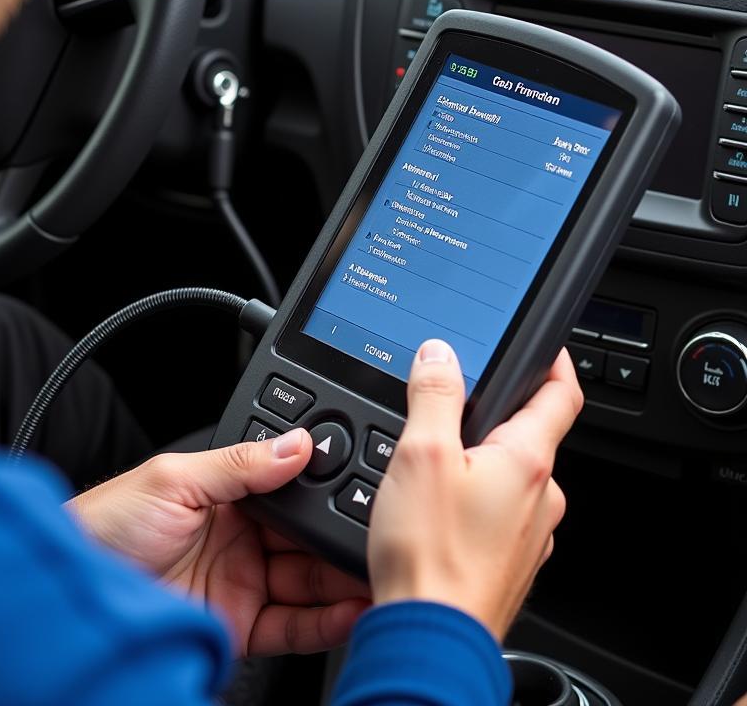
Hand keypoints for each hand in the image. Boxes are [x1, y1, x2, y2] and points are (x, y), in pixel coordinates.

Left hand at [68, 431, 370, 655]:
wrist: (74, 592)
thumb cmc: (108, 523)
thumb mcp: (175, 478)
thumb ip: (240, 464)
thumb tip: (298, 442)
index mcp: (227, 490)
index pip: (291, 487)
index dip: (326, 487)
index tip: (364, 484)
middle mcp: (242, 534)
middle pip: (308, 535)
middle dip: (346, 533)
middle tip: (383, 531)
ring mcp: (243, 580)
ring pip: (310, 579)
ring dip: (345, 577)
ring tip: (378, 571)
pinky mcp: (240, 624)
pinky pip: (294, 625)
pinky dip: (327, 621)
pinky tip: (351, 609)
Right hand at [368, 339, 582, 640]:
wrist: (430, 636)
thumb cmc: (431, 555)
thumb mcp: (421, 454)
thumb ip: (434, 396)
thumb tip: (440, 355)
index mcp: (528, 461)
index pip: (562, 395)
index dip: (555, 362)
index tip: (545, 346)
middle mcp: (542, 498)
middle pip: (529, 436)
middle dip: (494, 417)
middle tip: (451, 408)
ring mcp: (529, 534)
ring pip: (511, 479)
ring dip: (480, 463)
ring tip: (431, 467)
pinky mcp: (509, 562)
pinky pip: (499, 515)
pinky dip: (475, 502)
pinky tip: (436, 513)